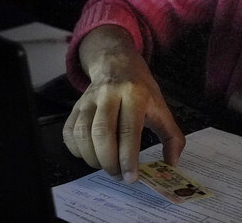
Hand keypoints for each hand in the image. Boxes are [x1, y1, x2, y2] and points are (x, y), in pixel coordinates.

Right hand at [61, 25, 184, 182]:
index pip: (129, 130)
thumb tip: (172, 163)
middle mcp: (110, 95)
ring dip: (92, 158)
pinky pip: (69, 132)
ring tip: (106, 166)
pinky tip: (90, 155)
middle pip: (102, 133)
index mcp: (135, 95)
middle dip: (109, 161)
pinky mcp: (75, 106)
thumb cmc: (142, 90)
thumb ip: (171, 137)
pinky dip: (77, 150)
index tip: (131, 178)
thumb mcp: (162, 108)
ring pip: (83, 134)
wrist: (117, 64)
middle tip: (118, 175)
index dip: (128, 157)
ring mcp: (89, 100)